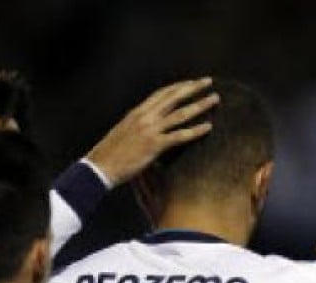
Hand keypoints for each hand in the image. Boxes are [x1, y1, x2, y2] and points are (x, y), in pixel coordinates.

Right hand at [86, 77, 218, 185]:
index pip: (161, 93)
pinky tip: (208, 127)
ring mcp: (150, 130)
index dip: (178, 87)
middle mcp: (144, 117)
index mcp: (136, 113)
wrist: (100, 167)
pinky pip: (179, 136)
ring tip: (215, 99)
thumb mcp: (123, 133)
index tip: (191, 82)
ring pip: (180, 113)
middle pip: (173, 97)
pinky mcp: (154, 145)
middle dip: (192, 88)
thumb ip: (137, 127)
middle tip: (208, 82)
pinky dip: (195, 130)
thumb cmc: (110, 154)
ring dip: (199, 105)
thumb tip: (148, 128)